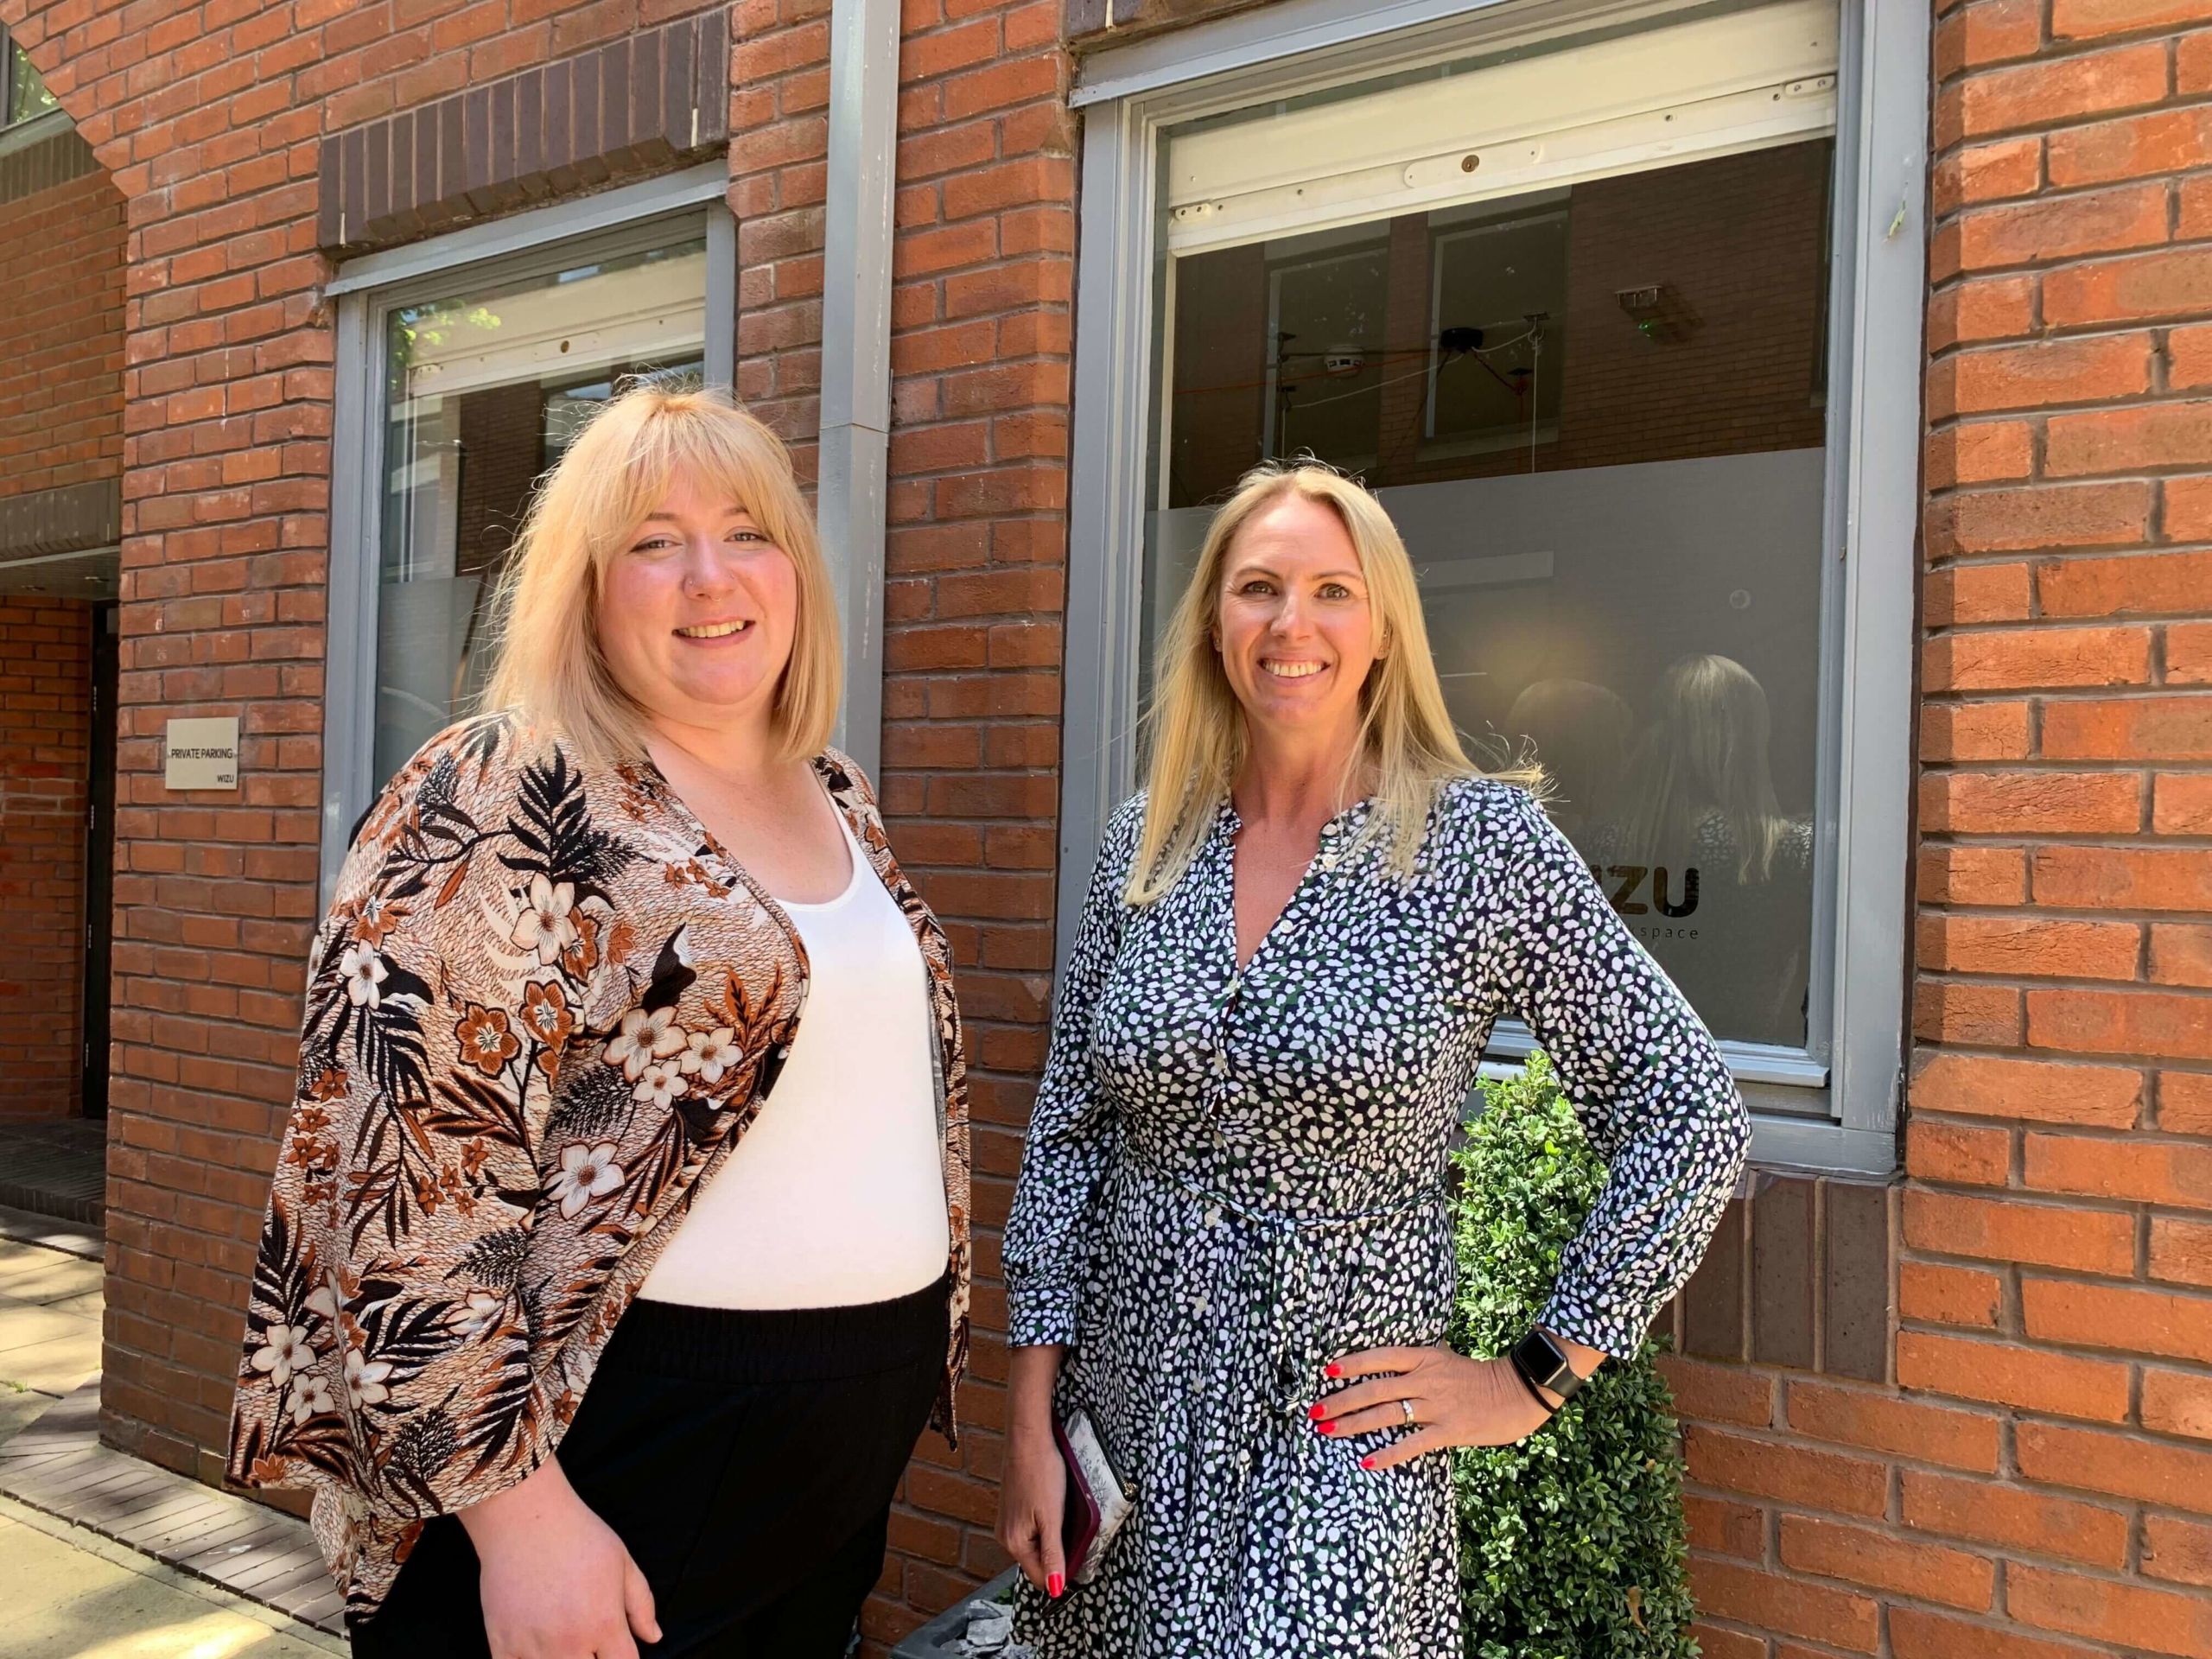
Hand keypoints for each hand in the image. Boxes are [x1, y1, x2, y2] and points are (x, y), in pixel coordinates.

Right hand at [459, 1457, 660, 1657]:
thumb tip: (654, 1637)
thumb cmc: (577, 1534)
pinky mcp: (501, 1644)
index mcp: (604, 1624)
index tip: (616, 1651)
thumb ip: (642, 1604)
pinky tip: (533, 1649)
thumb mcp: (622, 1562)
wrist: (524, 1516)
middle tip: (589, 1644)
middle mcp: (569, 1643)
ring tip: (563, 1642)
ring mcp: (532, 1647)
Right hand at [999, 1344, 1069, 1598]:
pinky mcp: (1012, 1509)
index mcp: (1014, 1543)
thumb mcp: (1052, 1519)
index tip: (1081, 1558)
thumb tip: (1054, 1589)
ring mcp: (1007, 1523)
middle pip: (1038, 1562)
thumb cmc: (1041, 1474)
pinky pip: (1032, 1530)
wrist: (1029, 1439)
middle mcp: (1005, 1537)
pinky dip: (1046, 1525)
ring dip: (1053, 1539)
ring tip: (1064, 1517)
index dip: (1062, 1573)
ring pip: (1036, 1545)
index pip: (1041, 1577)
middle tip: (1074, 1531)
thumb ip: (1054, 1555)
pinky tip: (1054, 1508)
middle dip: (1058, 1554)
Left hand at [1312, 1345, 1555, 1471]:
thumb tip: (1389, 1362)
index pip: (1380, 1357)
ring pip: (1386, 1414)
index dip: (1352, 1364)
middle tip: (1314, 1411)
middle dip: (1341, 1400)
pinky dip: (1388, 1453)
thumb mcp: (1445, 1357)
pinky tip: (1367, 1461)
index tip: (1327, 1373)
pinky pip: (1412, 1443)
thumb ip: (1418, 1360)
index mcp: (1424, 1357)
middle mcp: (1426, 1379)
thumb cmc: (1478, 1376)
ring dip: (1354, 1424)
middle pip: (1374, 1389)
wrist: (1518, 1392)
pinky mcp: (1449, 1430)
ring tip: (1328, 1432)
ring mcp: (1437, 1405)